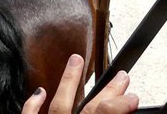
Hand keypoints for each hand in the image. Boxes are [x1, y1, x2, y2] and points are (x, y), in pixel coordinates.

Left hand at [22, 54, 138, 113]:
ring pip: (58, 105)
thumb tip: (119, 113)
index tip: (132, 97)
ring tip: (76, 59)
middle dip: (107, 91)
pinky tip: (39, 91)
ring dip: (69, 81)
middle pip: (89, 109)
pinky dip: (33, 104)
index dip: (121, 104)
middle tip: (122, 77)